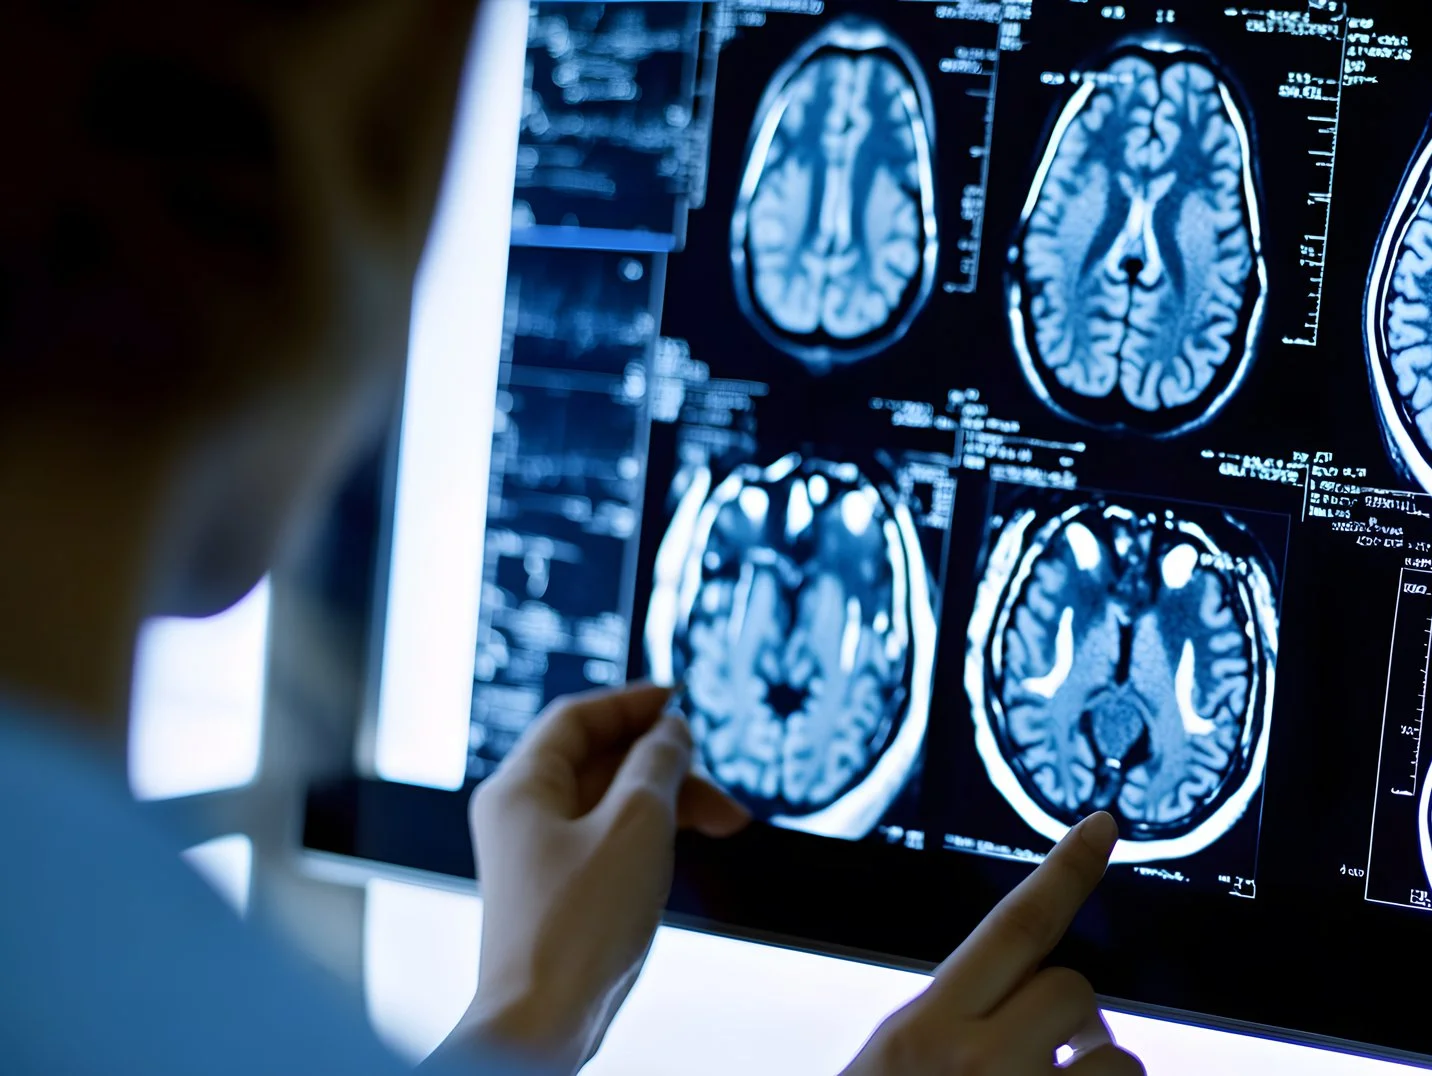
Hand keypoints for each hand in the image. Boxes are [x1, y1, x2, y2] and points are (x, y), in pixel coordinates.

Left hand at [449, 684, 749, 1071]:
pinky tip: (691, 846)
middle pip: (600, 760)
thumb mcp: (636, 823)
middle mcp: (522, 814)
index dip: (631, 702)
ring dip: (669, 802)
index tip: (678, 699)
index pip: (577, 717)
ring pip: (611, 802)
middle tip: (714, 778)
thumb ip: (658, 763)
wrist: (543, 1022)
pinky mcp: (559, 891)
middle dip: (664, 763)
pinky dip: (653, 835)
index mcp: (522, 785)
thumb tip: (672, 730)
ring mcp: (539, 855)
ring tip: (727, 821)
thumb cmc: (576, 926)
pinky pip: (610, 840)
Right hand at [841, 813, 1142, 1074]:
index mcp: (921, 1028)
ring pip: (1117, 1053)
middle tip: (1041, 1062)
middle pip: (1070, 986)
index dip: (1065, 873)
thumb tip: (1020, 990)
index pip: (1013, 928)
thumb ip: (949, 1017)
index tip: (1101, 826)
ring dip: (1097, 1070)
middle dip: (1071, 1019)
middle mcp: (975, 1061)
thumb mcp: (896, 1059)